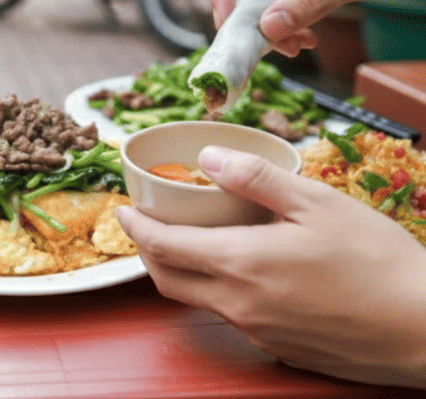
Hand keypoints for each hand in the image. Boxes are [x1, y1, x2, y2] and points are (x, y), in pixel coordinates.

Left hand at [115, 146, 425, 387]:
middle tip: (146, 227)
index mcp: (241, 263)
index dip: (135, 226)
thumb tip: (209, 157)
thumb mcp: (318, 203)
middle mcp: (239, 304)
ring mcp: (257, 331)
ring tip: (190, 243)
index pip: (162, 246)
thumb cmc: (380, 264)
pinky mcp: (279, 348)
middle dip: (146, 252)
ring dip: (182, 272)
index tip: (125, 209)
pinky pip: (231, 317)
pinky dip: (218, 292)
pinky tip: (241, 272)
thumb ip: (257, 179)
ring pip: (197, 301)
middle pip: (167, 280)